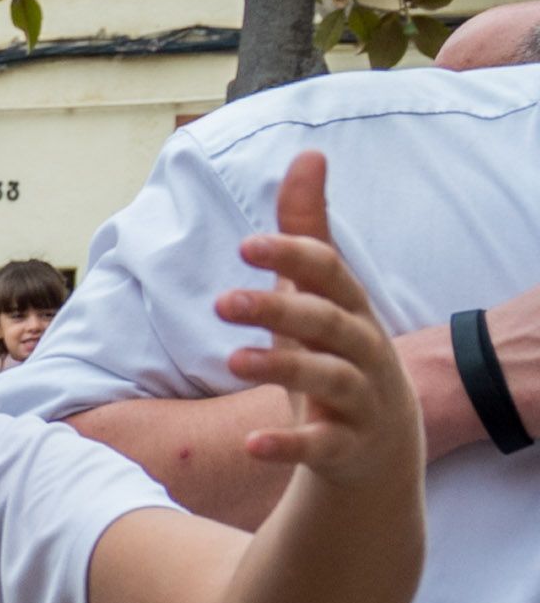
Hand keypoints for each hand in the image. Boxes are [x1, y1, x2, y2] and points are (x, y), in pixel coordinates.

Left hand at [220, 152, 423, 485]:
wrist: (380, 446)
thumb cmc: (337, 353)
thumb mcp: (319, 294)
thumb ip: (307, 231)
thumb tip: (308, 154)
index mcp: (351, 310)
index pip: (330, 274)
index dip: (292, 256)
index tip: (246, 244)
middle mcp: (364, 351)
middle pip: (329, 323)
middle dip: (280, 309)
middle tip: (223, 301)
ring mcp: (361, 400)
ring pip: (329, 379)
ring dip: (282, 367)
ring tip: (233, 360)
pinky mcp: (347, 447)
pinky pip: (321, 445)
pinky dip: (289, 443)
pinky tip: (252, 444)